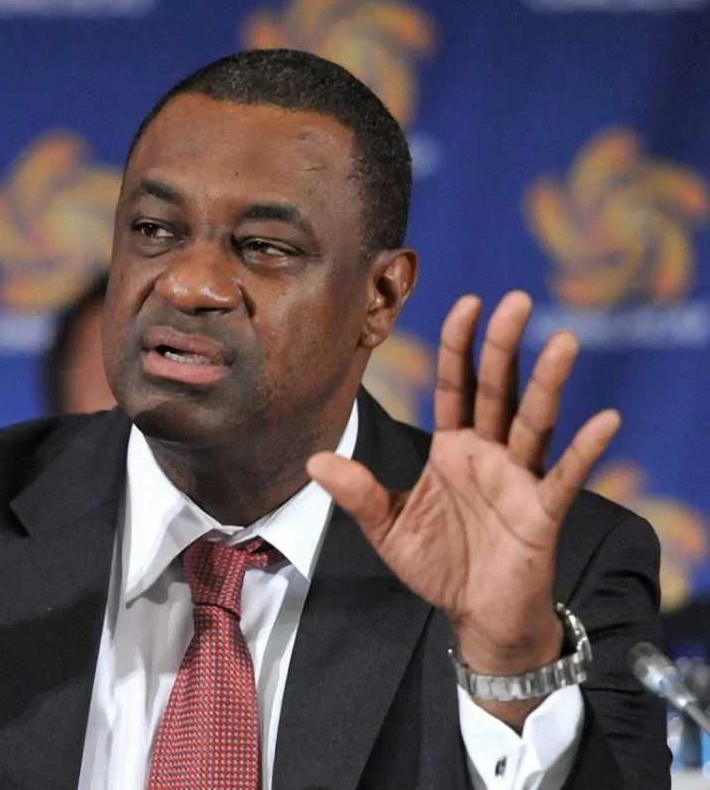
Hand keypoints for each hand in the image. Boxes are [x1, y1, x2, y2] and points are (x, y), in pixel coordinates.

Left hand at [307, 292, 618, 723]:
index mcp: (452, 450)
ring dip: (548, 384)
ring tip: (562, 342)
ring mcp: (518, 480)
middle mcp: (488, 454)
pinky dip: (586, 450)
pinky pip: (565, 476)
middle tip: (517, 301)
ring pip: (535, 422)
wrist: (476, 617)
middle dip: (504, 347)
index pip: (456, 386)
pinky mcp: (541, 512)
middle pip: (498, 391)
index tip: (466, 303)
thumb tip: (314, 458)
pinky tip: (605, 421)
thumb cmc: (439, 566)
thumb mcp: (387, 528)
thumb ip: (357, 492)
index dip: (459, 346)